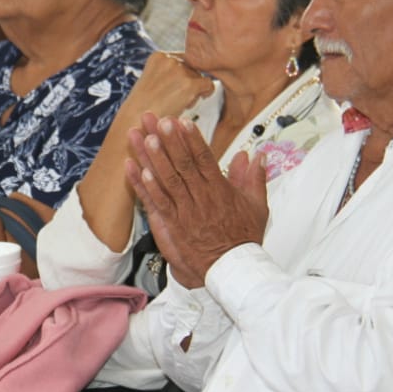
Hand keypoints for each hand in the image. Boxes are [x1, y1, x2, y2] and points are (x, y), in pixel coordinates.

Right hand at [116, 52, 214, 126]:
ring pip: (200, 77)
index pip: (182, 59)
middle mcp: (169, 59)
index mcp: (158, 56)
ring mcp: (179, 72)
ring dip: (194, 90)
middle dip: (188, 82)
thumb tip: (190, 72)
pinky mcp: (189, 86)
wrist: (135, 123)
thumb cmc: (142, 107)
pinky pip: (208, 85)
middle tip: (175, 98)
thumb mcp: (150, 81)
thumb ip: (167, 73)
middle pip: (192, 67)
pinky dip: (206, 93)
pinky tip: (193, 103)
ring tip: (179, 103)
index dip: (182, 75)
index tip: (175, 88)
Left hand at [124, 113, 266, 289]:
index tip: (182, 121)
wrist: (231, 270)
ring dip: (153, 158)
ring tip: (143, 137)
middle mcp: (200, 198)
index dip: (192, 139)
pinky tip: (135, 169)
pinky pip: (156, 203)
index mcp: (220, 190)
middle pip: (182, 165)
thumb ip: (254, 178)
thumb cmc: (243, 238)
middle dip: (169, 141)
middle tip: (157, 120)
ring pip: (166, 180)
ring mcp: (184, 212)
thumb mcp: (257, 206)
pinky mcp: (172, 225)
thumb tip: (256, 155)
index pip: (204, 159)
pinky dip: (145, 186)